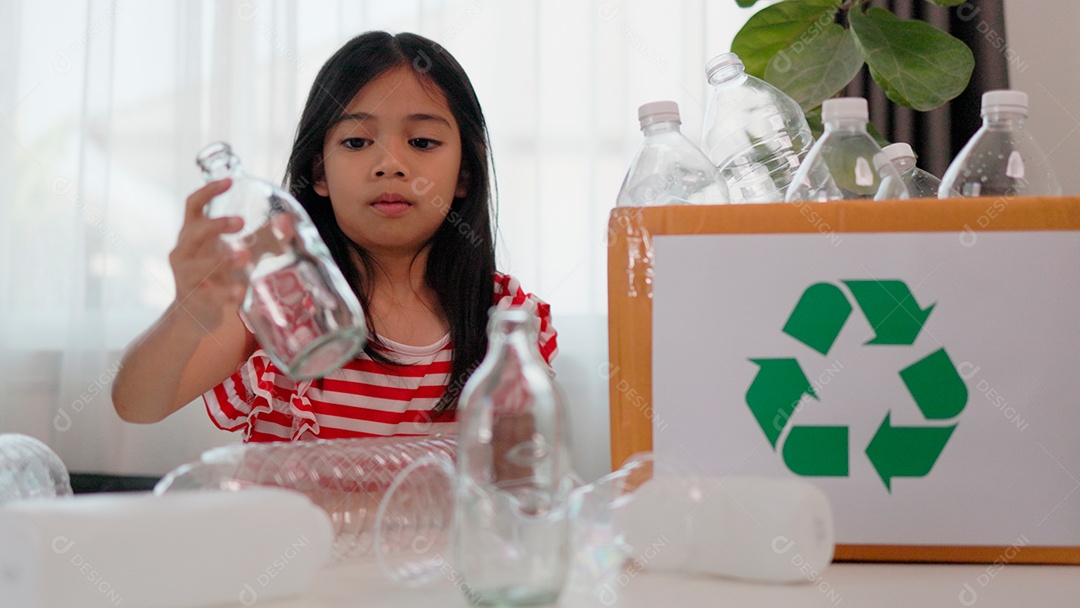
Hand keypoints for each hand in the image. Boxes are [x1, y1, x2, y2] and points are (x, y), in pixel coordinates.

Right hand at [168, 179, 248, 330]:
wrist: (193, 316)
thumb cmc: (215, 275)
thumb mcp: (232, 251)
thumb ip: (259, 236)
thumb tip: (288, 219)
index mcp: (192, 235)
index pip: (193, 206)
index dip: (208, 191)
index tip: (230, 182)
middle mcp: (183, 252)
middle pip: (193, 231)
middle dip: (216, 225)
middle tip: (240, 222)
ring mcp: (185, 277)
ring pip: (197, 266)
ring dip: (221, 259)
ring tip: (244, 256)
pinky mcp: (194, 299)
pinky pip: (209, 295)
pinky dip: (225, 293)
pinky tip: (241, 292)